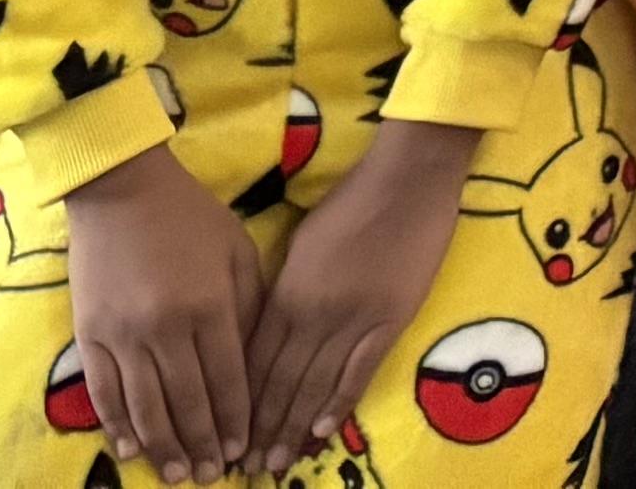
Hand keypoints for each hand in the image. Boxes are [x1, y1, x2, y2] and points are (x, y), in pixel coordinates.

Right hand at [62, 144, 266, 484]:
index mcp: (208, 307)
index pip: (226, 379)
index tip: (242, 449)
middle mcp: (165, 329)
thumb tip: (254, 359)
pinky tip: (132, 448)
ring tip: (178, 474)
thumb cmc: (191, 218)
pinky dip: (118, 425)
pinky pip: (104, 392)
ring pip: (145, 407)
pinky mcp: (90, 336)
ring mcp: (123, 336)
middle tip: (212, 475)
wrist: (123, 192)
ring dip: (163, 445)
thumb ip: (248, 305)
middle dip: (202, 443)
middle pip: (186, 402)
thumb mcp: (237, 253)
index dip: (234, 419)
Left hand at [244, 114, 475, 468]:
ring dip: (294, 427)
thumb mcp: (302, 244)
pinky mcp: (392, 317)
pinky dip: (340, 402)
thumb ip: (285, 291)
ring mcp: (353, 318)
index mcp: (286, 295)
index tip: (226, 436)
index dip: (239, 404)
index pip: (253, 363)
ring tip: (277, 462)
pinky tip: (323, 430)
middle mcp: (313, 315)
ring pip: (315, 385)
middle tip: (246, 469)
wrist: (409, 176)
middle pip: (279, 383)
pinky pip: (360, 370)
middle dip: (260, 429)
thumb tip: (271, 330)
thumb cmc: (353, 201)